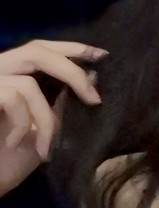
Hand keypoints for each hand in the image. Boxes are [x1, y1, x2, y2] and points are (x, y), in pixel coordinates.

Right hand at [0, 39, 107, 197]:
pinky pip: (12, 98)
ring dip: (44, 119)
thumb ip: (58, 100)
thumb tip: (91, 76)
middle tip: (94, 99)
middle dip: (71, 73)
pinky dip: (22, 123)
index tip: (101, 55)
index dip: (71, 48)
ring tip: (45, 147)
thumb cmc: (7, 159)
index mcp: (10, 73)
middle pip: (37, 51)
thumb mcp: (41, 125)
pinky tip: (14, 143)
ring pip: (28, 84)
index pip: (42, 48)